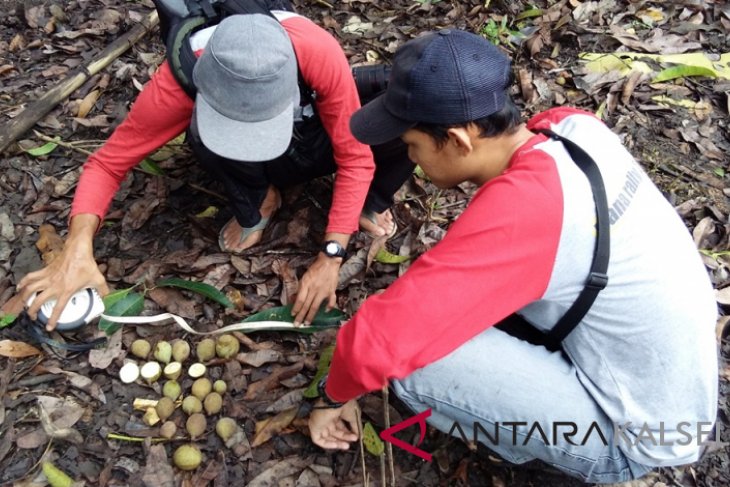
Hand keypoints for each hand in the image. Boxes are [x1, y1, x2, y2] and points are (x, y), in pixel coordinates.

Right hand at [17, 215, 108, 330]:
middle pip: (38, 301)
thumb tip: (109, 297)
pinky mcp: (44, 270)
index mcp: (66, 290)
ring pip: (30, 289)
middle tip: (34, 316)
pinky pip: (30, 277)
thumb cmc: (86, 265)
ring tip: (24, 305)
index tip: (48, 327)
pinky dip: (23, 282)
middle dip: (33, 311)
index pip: (58, 309)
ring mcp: (48, 278)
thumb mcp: (98, 280)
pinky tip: (19, 287)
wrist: (77, 250)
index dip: (52, 320)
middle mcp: (54, 286)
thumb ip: (103, 291)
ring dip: (25, 298)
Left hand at [291, 254, 340, 325]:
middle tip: (297, 325)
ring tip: (307, 323)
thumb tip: (295, 299)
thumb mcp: (305, 277)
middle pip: (306, 305)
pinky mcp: (332, 291)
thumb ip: (301, 288)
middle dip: (301, 316)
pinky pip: (331, 302)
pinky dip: (329, 307)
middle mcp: (314, 289)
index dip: (296, 308)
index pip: (300, 300)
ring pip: (316, 306)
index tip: (293, 315)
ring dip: (311, 316)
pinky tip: (325, 311)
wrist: (329, 261)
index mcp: (306, 284)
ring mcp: (324, 291)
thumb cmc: (315, 268)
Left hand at [309, 399, 358, 449]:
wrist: (336, 399)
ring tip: (347, 445)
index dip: (347, 432)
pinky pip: (318, 439)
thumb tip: (360, 436)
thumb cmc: (345, 404)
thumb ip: (356, 428)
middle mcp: (326, 417)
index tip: (355, 437)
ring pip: (327, 437)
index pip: (340, 425)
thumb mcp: (354, 416)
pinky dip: (327, 444)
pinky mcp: (314, 427)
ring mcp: (320, 422)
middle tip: (352, 441)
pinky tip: (336, 445)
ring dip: (337, 442)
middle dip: (344, 437)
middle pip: (334, 432)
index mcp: (334, 412)